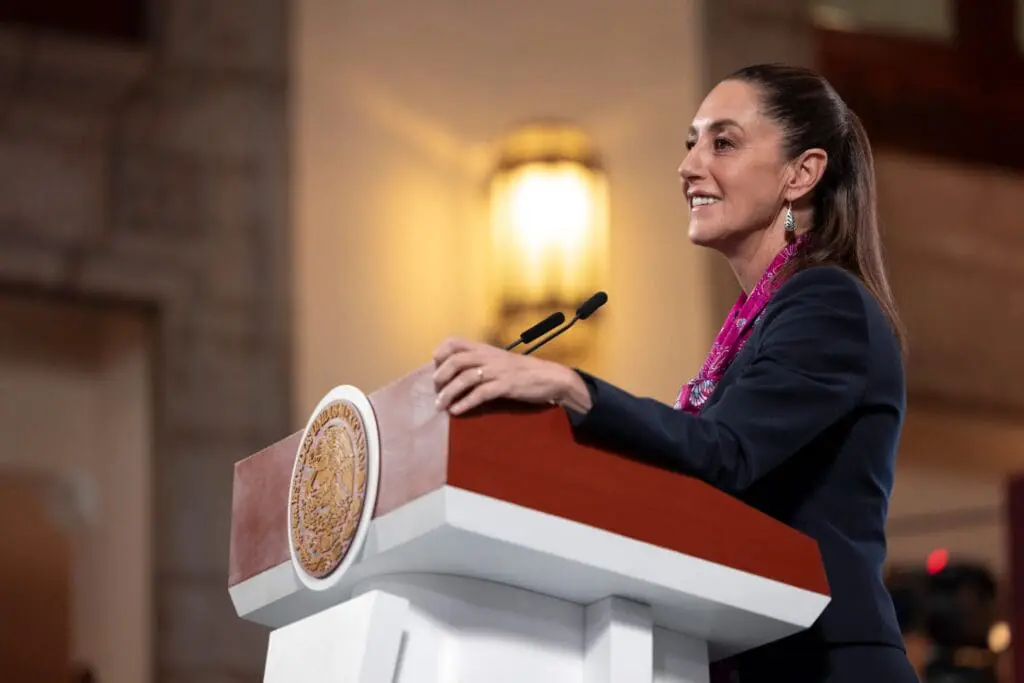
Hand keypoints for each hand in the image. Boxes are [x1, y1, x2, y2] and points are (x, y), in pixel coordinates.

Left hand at [432, 337, 574, 414]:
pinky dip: (465, 403)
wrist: (552, 377)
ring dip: (449, 393)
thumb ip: (482, 363)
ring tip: (441, 405)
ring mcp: (498, 371)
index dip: (441, 353)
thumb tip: (460, 374)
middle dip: (441, 376)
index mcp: (486, 349)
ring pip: (466, 378)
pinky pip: (481, 394)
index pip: (455, 341)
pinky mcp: (507, 386)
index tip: (434, 367)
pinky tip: (457, 411)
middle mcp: (490, 357)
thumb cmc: (525, 372)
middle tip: (436, 390)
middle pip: (456, 360)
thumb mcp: (501, 361)